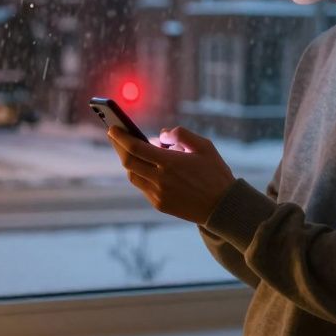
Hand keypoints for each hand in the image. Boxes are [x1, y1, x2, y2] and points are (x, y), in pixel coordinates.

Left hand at [107, 126, 236, 223]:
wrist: (223, 207)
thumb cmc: (215, 174)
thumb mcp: (205, 146)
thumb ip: (181, 134)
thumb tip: (161, 135)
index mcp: (170, 162)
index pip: (136, 147)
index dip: (121, 137)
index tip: (112, 127)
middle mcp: (160, 179)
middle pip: (128, 161)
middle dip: (118, 146)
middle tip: (114, 135)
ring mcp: (158, 194)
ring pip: (132, 175)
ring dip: (128, 161)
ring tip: (128, 150)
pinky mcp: (160, 204)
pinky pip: (142, 187)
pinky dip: (140, 174)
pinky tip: (143, 167)